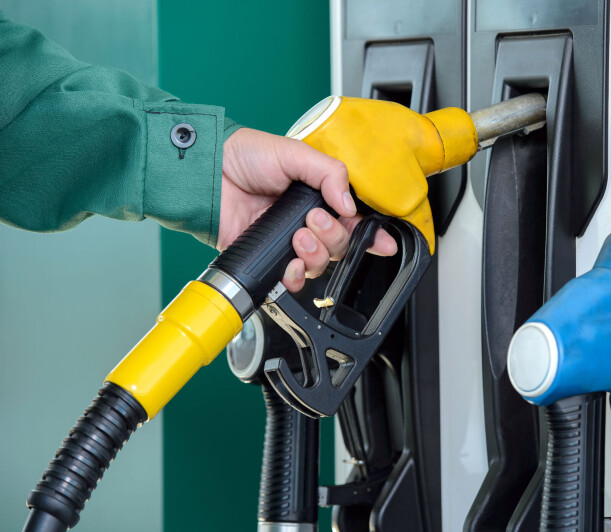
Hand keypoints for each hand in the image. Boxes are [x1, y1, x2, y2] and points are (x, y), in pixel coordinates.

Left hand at [219, 127, 397, 291]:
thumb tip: (349, 205)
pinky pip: (291, 280)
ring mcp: (286, 241)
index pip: (353, 220)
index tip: (385, 244)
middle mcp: (306, 221)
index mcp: (318, 196)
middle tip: (313, 219)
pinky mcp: (267, 258)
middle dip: (334, 236)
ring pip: (320, 264)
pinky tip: (288, 261)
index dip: (372, 235)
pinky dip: (294, 276)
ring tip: (297, 235)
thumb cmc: (244, 155)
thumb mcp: (294, 153)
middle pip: (340, 245)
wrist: (205, 173)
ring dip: (315, 254)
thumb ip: (329, 173)